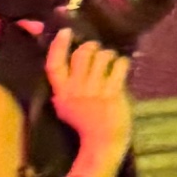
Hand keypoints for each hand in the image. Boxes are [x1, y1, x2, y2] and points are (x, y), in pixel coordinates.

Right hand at [44, 27, 132, 175]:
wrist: (102, 144)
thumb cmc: (87, 125)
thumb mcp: (68, 107)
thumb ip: (68, 87)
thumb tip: (76, 57)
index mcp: (61, 95)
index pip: (54, 65)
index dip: (58, 46)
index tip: (65, 32)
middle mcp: (75, 92)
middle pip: (82, 54)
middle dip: (92, 47)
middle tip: (97, 51)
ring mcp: (94, 93)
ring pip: (103, 56)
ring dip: (109, 55)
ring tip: (111, 62)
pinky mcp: (112, 94)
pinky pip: (119, 66)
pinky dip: (122, 63)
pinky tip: (122, 68)